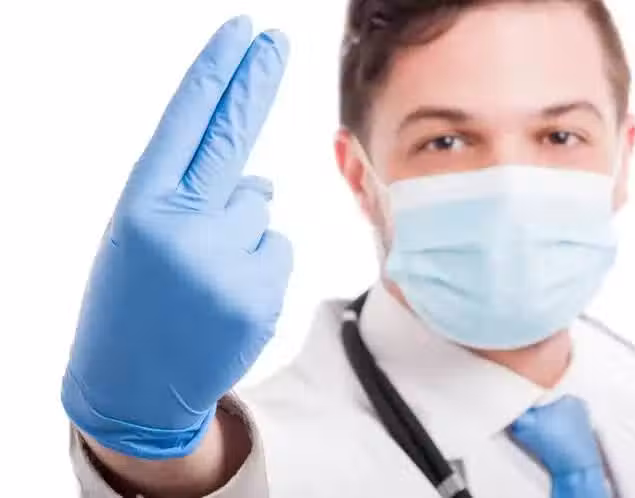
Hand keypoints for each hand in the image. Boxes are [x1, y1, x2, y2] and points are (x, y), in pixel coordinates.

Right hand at [61, 16, 291, 459]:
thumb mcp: (141, 241)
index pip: (187, 122)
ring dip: (242, 232)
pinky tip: (227, 298)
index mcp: (142, 207)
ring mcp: (226, 263)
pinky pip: (277, 250)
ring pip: (260, 210)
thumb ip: (195, 199)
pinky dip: (261, 265)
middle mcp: (184, 228)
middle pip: (233, 139)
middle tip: (274, 39)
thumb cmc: (133, 304)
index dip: (216, 73)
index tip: (240, 33)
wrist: (133, 387)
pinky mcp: (261, 296)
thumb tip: (262, 181)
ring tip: (205, 277)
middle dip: (256, 81)